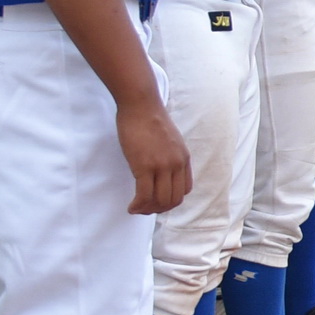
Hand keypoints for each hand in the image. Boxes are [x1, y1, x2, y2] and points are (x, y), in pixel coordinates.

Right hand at [116, 96, 191, 214]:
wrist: (141, 105)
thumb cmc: (150, 119)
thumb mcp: (170, 140)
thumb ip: (170, 155)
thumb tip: (162, 170)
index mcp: (184, 158)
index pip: (184, 190)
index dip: (171, 200)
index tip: (157, 200)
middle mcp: (176, 164)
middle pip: (173, 199)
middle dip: (158, 209)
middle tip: (144, 208)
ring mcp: (161, 166)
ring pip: (160, 200)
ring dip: (147, 209)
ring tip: (136, 208)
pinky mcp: (144, 166)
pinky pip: (144, 195)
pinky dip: (138, 205)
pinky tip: (131, 207)